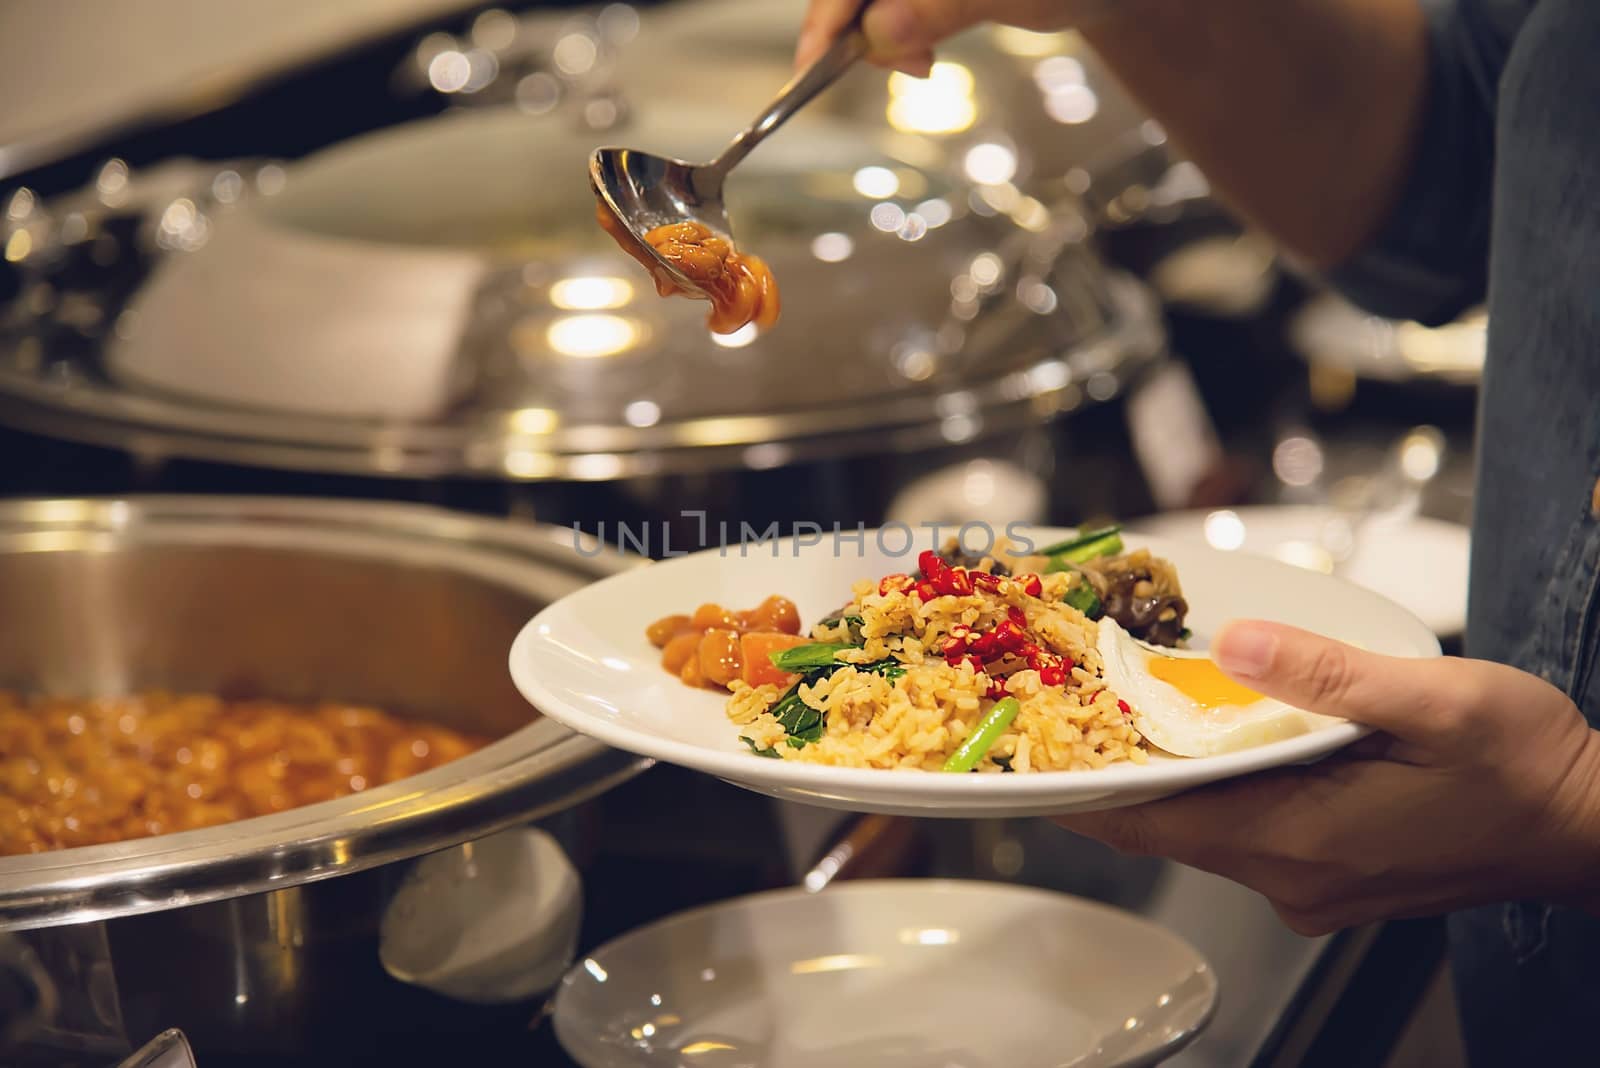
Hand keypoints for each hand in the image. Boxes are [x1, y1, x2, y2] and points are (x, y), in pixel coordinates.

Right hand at [796, 0, 1123, 75]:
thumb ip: (941, 6)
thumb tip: (878, 31)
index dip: (830, 10)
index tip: (815, 59)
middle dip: (857, 25)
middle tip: (901, 68)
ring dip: (878, 37)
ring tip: (919, 65)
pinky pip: (888, 4)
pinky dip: (894, 33)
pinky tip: (918, 53)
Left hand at [1056, 621, 1599, 934]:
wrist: (1596, 826)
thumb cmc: (1531, 769)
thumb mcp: (1439, 702)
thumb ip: (1331, 675)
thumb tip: (1239, 643)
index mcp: (1304, 839)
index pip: (1156, 821)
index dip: (1083, 788)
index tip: (1024, 758)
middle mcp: (1294, 875)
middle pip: (1168, 822)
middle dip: (1114, 767)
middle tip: (1063, 706)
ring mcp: (1311, 882)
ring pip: (1202, 824)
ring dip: (1163, 773)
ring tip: (1120, 707)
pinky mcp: (1330, 871)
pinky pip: (1243, 828)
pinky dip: (1211, 784)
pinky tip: (1206, 736)